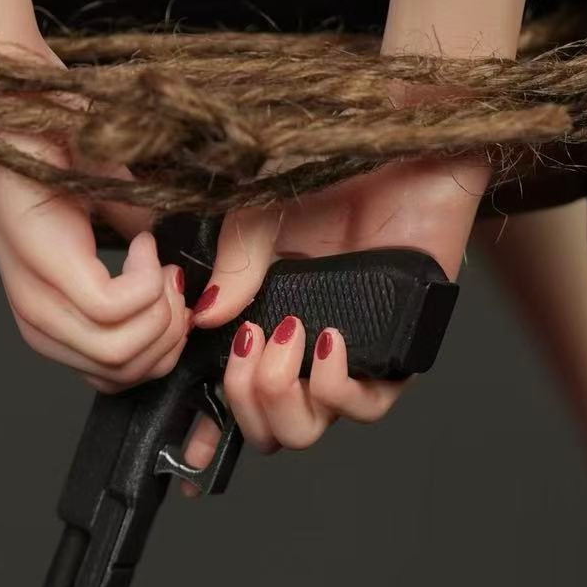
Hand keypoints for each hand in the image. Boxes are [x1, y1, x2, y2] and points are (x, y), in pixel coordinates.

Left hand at [0, 38, 190, 392]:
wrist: (19, 102)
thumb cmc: (65, 150)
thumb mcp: (120, 218)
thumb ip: (150, 260)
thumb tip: (196, 286)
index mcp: (51, 317)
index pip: (113, 380)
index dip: (160, 348)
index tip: (176, 291)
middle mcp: (38, 319)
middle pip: (122, 374)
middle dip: (170, 334)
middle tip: (173, 278)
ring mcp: (37, 297)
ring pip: (121, 351)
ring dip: (161, 306)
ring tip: (156, 257)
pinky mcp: (46, 267)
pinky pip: (117, 309)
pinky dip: (146, 277)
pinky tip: (142, 241)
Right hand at [177, 151, 488, 483]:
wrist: (397, 144)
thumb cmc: (329, 167)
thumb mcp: (259, 211)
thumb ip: (234, 265)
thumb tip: (204, 317)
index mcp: (265, 325)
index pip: (234, 398)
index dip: (208, 431)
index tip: (188, 442)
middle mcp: (305, 352)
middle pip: (268, 431)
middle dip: (244, 403)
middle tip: (248, 345)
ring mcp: (350, 356)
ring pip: (308, 430)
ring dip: (279, 396)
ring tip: (283, 338)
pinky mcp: (398, 350)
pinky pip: (364, 407)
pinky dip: (333, 386)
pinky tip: (325, 338)